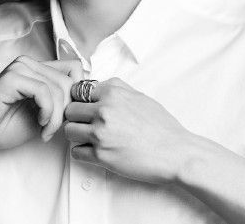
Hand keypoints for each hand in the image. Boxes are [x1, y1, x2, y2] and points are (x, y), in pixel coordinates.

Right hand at [0, 55, 82, 153]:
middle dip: (66, 110)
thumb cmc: (3, 126)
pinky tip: (40, 124)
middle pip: (69, 80)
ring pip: (58, 87)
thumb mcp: (42, 115)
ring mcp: (20, 67)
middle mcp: (29, 63)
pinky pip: (44, 92)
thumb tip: (84, 97)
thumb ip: (60, 103)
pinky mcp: (12, 77)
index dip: (78, 93)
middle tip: (53, 130)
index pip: (74, 68)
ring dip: (56, 116)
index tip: (67, 117)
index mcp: (37, 69)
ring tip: (46, 130)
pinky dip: (48, 112)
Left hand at [64, 77, 189, 183]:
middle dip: (76, 117)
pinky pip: (76, 152)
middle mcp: (103, 110)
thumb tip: (96, 87)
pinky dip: (82, 152)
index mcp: (112, 92)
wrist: (175, 152)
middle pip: (70, 110)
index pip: (78, 91)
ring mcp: (100, 133)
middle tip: (85, 123)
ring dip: (77, 134)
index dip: (81, 100)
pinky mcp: (101, 156)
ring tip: (89, 137)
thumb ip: (115, 89)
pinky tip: (93, 150)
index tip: (83, 106)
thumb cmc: (161, 126)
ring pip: (69, 130)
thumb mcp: (138, 95)